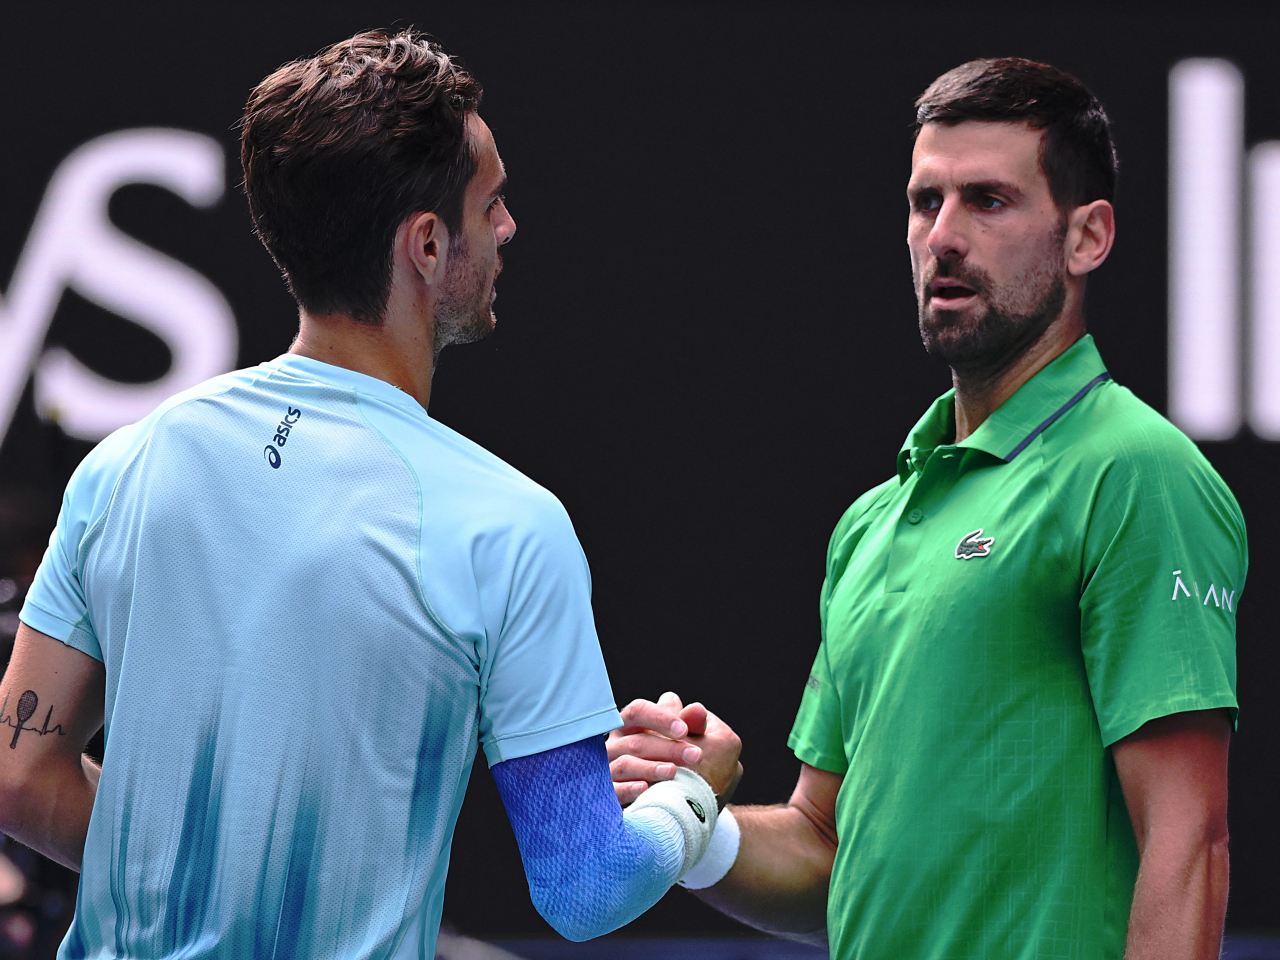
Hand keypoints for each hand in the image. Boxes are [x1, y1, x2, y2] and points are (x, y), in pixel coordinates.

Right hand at [607, 691, 742, 806]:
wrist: (676, 806)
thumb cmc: (680, 763)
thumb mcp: (690, 742)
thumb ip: (695, 724)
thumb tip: (696, 709)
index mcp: (631, 726)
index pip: (638, 712)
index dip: (659, 718)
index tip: (684, 730)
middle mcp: (616, 746)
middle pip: (636, 742)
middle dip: (668, 748)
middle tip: (695, 756)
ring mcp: (610, 771)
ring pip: (625, 765)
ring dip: (650, 768)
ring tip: (673, 772)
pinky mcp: (610, 797)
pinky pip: (613, 791)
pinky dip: (628, 789)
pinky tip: (645, 788)